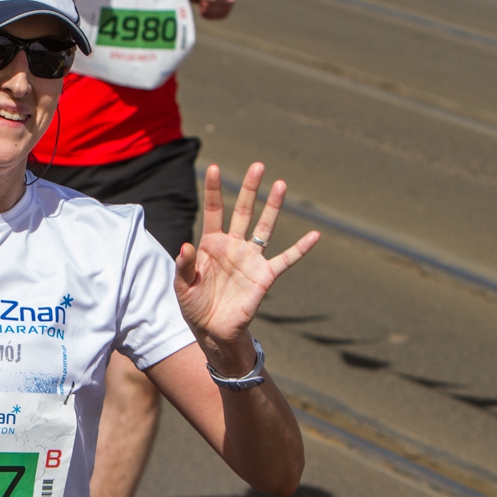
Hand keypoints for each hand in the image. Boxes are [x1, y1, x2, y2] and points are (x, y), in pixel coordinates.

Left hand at [175, 164, 319, 374]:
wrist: (212, 331)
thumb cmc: (194, 305)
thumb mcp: (182, 285)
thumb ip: (185, 265)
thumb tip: (186, 245)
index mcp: (210, 244)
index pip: (213, 211)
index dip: (212, 190)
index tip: (213, 167)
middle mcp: (233, 246)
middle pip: (242, 211)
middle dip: (249, 189)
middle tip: (257, 166)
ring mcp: (251, 259)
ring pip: (264, 227)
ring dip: (273, 208)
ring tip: (281, 185)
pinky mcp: (265, 276)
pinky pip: (286, 259)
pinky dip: (300, 248)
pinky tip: (314, 235)